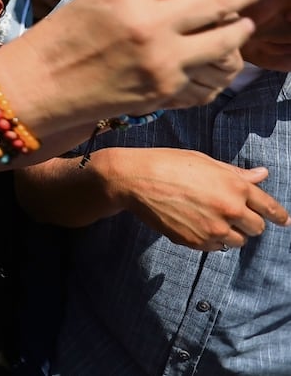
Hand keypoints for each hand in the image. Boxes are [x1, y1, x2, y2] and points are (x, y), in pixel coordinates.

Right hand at [0, 0, 270, 129]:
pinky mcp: (164, 92)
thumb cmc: (61, 37)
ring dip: (241, 28)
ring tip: (242, 22)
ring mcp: (161, 61)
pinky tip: (214, 57)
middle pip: (221, 0)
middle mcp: (150, 25)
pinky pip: (206, 73)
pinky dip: (215, 63)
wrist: (37, 86)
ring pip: (226, 39)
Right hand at [99, 147, 290, 250]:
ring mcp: (213, 229)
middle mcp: (230, 210)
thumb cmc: (168, 163)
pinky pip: (215, 248)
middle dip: (249, 222)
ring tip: (213, 221)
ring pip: (238, 242)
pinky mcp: (195, 242)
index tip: (283, 220)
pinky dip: (212, 240)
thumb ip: (235, 173)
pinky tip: (198, 226)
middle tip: (234, 215)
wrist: (135, 180)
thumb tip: (261, 175)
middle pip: (256, 228)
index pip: (269, 207)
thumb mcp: (204, 162)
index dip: (279, 215)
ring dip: (231, 234)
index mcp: (236, 186)